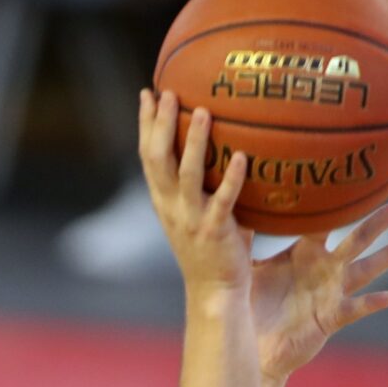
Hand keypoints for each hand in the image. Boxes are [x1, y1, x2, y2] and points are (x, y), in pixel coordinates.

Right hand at [137, 90, 252, 296]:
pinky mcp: (215, 232)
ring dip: (194, 142)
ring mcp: (191, 220)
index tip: (147, 93)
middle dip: (161, 124)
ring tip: (203, 112)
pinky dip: (232, 179)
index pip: (147, 156)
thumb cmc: (213, 249)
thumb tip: (232, 146)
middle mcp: (171, 207)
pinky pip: (223, 201)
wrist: (214, 292)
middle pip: (158, 159)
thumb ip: (205, 184)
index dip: (145, 125)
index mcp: (163, 201)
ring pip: (187, 175)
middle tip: (169, 93)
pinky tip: (242, 157)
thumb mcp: (198, 213)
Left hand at [249, 195, 387, 381]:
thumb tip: (230, 201)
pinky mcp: (330, 318)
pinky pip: (356, 309)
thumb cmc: (249, 303)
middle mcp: (325, 269)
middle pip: (359, 238)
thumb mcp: (248, 265)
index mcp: (306, 252)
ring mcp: (331, 293)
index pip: (327, 219)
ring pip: (367, 270)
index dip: (341, 201)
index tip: (357, 177)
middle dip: (383, 220)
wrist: (250, 344)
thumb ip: (245, 236)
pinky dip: (374, 303)